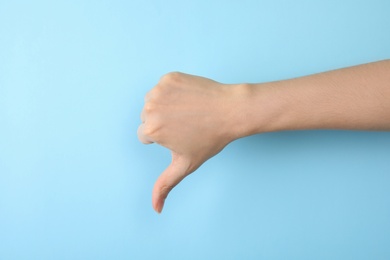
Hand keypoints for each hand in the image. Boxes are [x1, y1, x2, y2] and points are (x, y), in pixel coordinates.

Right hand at [138, 72, 243, 212]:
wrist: (231, 111)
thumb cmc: (210, 139)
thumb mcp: (185, 164)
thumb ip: (165, 185)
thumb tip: (156, 209)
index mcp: (151, 129)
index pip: (145, 136)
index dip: (164, 138)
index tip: (183, 135)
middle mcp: (151, 107)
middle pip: (147, 117)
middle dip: (162, 122)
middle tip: (187, 124)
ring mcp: (160, 89)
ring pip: (153, 101)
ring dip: (166, 105)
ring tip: (188, 112)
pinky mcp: (170, 77)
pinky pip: (163, 87)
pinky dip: (173, 91)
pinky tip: (190, 99)